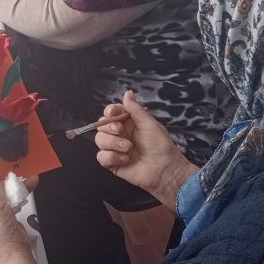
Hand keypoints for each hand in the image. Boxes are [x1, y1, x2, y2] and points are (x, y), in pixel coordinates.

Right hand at [94, 91, 194, 207]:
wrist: (164, 170)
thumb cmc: (160, 145)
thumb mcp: (149, 124)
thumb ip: (135, 109)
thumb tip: (127, 92)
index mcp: (128, 123)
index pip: (111, 113)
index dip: (109, 111)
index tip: (113, 113)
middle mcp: (119, 135)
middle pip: (101, 126)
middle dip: (109, 127)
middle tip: (120, 131)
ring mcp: (115, 149)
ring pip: (99, 140)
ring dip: (113, 144)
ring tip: (128, 149)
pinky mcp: (112, 163)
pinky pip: (101, 157)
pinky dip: (112, 157)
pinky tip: (126, 160)